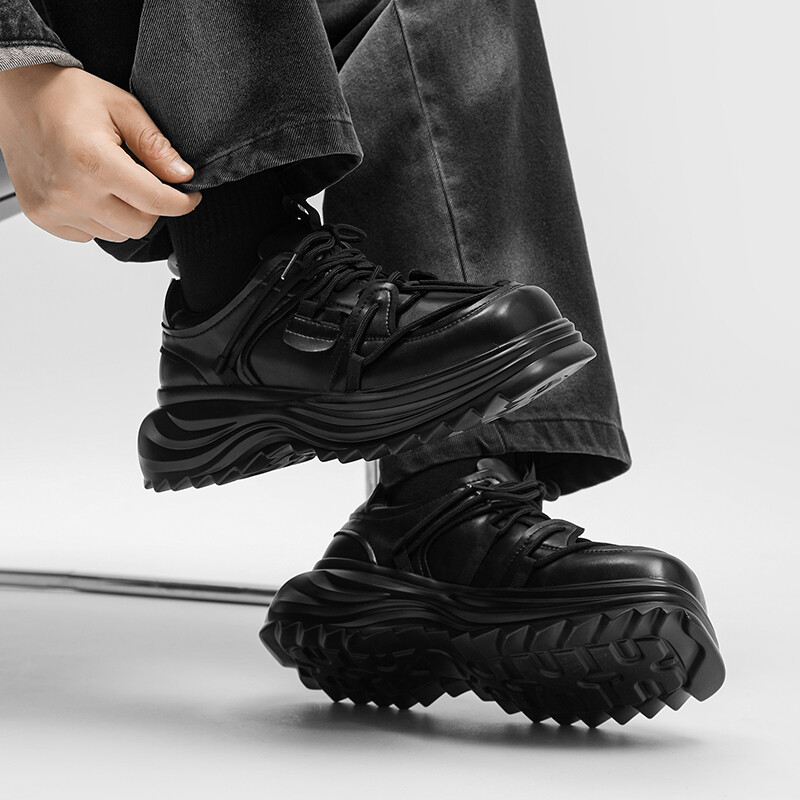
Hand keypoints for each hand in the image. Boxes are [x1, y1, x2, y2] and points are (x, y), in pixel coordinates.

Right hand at [0, 63, 201, 242]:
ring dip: (124, 215)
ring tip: (112, 183)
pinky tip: (90, 191)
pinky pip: (89, 235)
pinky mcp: (43, 216)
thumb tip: (183, 176)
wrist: (18, 92)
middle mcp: (72, 191)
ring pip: (116, 235)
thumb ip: (155, 145)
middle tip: (145, 183)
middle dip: (152, 208)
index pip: (156, 202)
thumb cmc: (66, 96)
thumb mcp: (122, 107)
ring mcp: (54, 208)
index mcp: (94, 162)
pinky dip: (99, 219)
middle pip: (139, 226)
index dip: (182, 203)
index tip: (190, 197)